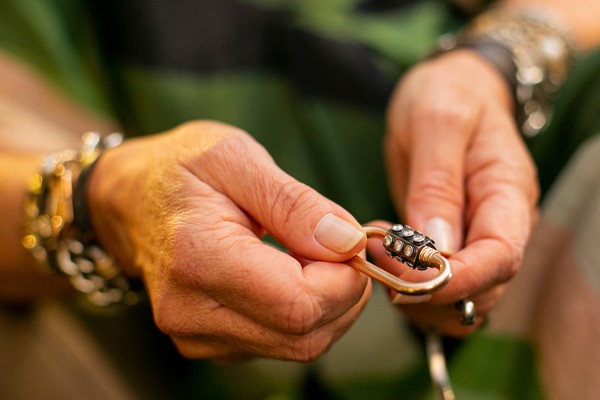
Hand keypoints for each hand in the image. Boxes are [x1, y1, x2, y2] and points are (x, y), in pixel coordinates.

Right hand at [88, 121, 369, 361]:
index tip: (349, 240)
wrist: (129, 201)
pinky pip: (281, 343)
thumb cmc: (178, 170)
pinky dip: (305, 313)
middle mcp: (192, 311)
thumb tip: (347, 242)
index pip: (297, 304)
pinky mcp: (207, 343)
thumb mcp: (235, 157)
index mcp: (198, 258)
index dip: (344, 279)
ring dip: (328, 304)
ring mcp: (196, 335)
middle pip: (304, 336)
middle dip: (344, 293)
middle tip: (339, 245)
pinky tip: (293, 273)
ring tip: (313, 254)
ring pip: (299, 345)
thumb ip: (295, 203)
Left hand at [372, 49, 538, 335]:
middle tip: (378, 260)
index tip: (408, 284)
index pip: (500, 257)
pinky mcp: (453, 240)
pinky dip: (410, 284)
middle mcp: (500, 223)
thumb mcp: (437, 121)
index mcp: (507, 193)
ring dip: (417, 294)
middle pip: (483, 289)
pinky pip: (439, 282)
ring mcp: (477, 235)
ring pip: (461, 296)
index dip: (458, 281)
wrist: (452, 87)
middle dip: (430, 291)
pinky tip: (383, 256)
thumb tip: (439, 246)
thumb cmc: (449, 93)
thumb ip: (438, 182)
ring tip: (377, 255)